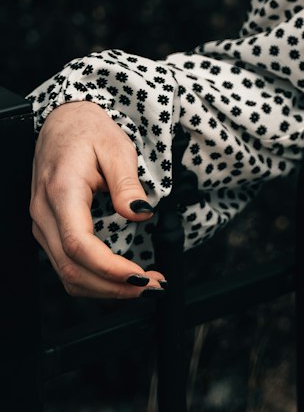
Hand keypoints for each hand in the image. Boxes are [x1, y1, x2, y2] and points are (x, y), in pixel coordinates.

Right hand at [30, 103, 165, 298]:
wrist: (63, 122)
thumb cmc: (88, 131)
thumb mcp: (117, 148)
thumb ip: (127, 183)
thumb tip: (140, 213)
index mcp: (62, 191)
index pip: (79, 244)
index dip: (109, 268)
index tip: (139, 276)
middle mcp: (45, 213)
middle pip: (72, 268)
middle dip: (113, 287)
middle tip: (153, 286)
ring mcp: (43, 224)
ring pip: (66, 274)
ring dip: (105, 288)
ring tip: (143, 284)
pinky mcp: (49, 230)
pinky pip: (66, 265)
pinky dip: (94, 278)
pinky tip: (120, 277)